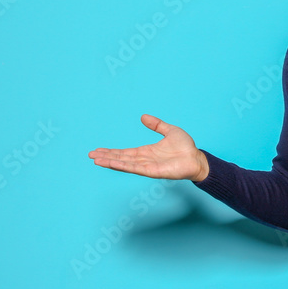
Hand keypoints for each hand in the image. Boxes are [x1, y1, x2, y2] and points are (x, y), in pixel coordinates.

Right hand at [89, 114, 208, 181]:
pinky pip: (135, 168)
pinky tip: (112, 163)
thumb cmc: (186, 147)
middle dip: (106, 157)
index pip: (125, 152)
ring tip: (96, 160)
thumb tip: (143, 116)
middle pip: (121, 158)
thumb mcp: (169, 131)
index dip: (111, 151)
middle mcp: (144, 160)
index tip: (98, 150)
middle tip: (90, 155)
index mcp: (146, 152)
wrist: (197, 158)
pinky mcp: (153, 172)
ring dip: (110, 162)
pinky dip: (123, 166)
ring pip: (125, 164)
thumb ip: (156, 124)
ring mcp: (148, 166)